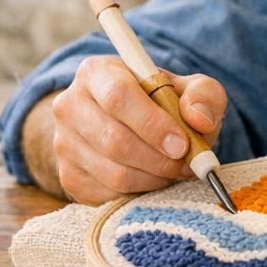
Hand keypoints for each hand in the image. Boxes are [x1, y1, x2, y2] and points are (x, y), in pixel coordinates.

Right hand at [49, 56, 226, 204]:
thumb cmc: (162, 104)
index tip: (181, 143)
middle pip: (114, 140)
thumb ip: (203, 95)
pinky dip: (139, 192)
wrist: (131, 126)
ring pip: (113, 173)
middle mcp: (70, 105)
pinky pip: (108, 194)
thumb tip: (198, 120)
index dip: (152, 124)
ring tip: (174, 170)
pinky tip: (153, 178)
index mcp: (96, 72)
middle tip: (185, 163)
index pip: (118, 97)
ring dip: (153, 177)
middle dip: (158, 159)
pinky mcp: (68, 176)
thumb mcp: (189, 89)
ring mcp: (63, 143)